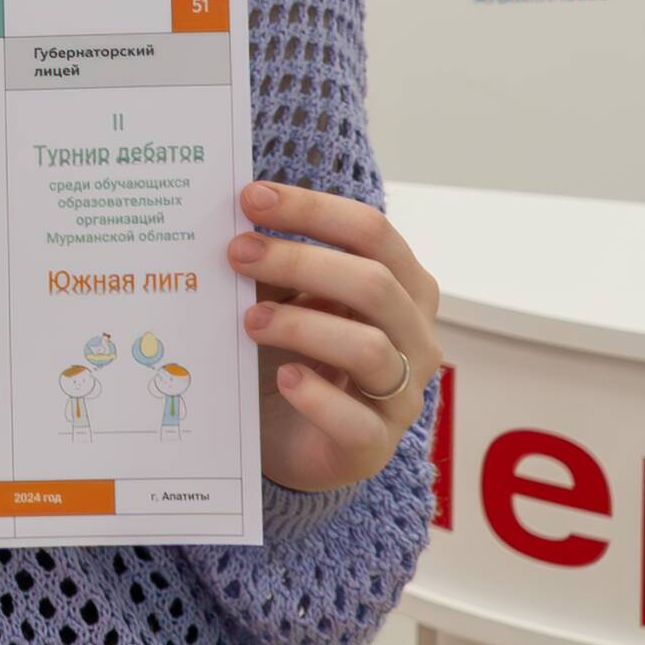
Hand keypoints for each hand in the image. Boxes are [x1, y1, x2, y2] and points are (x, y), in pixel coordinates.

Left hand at [233, 180, 440, 496]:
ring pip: (369, 348)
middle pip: (374, 283)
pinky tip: (283, 377)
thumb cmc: (295, 353)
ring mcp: (401, 395)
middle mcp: (414, 337)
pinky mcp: (373, 446)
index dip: (313, 209)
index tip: (251, 198)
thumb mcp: (286, 300)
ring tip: (249, 319)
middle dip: (300, 260)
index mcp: (403, 287)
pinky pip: (355, 421)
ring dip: (302, 325)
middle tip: (237, 252)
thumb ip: (273, 266)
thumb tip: (231, 219)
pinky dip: (316, 395)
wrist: (293, 440)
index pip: (372, 232)